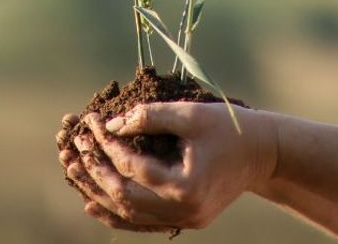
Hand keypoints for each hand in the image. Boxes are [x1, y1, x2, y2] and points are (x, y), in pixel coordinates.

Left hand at [66, 103, 278, 230]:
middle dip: (95, 172)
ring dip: (99, 194)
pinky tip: (93, 204)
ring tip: (74, 175)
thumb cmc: (230, 128)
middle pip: (125, 197)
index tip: (91, 123)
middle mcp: (183, 211)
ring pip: (130, 215)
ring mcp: (185, 220)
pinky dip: (117, 214)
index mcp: (186, 186)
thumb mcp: (190, 115)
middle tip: (74, 150)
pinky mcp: (185, 220)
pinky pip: (143, 223)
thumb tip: (110, 124)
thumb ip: (149, 117)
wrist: (264, 154)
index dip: (107, 144)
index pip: (133, 166)